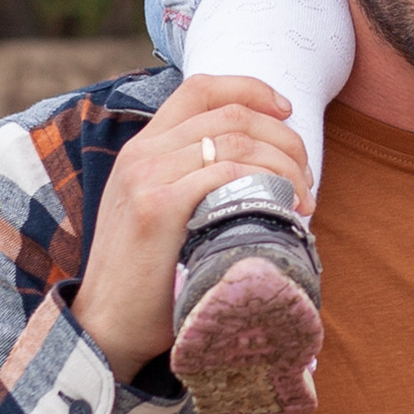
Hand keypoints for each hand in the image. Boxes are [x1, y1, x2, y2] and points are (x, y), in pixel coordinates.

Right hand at [70, 74, 310, 383]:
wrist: (105, 325)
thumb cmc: (147, 279)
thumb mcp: (161, 215)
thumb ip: (192, 183)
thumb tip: (258, 172)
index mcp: (142, 147)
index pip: (200, 88)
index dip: (251, 89)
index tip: (287, 111)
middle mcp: (141, 153)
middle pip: (230, 114)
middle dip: (284, 138)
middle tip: (308, 174)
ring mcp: (146, 177)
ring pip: (235, 141)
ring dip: (284, 165)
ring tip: (304, 198)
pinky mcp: (158, 208)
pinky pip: (225, 175)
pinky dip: (266, 186)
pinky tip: (286, 211)